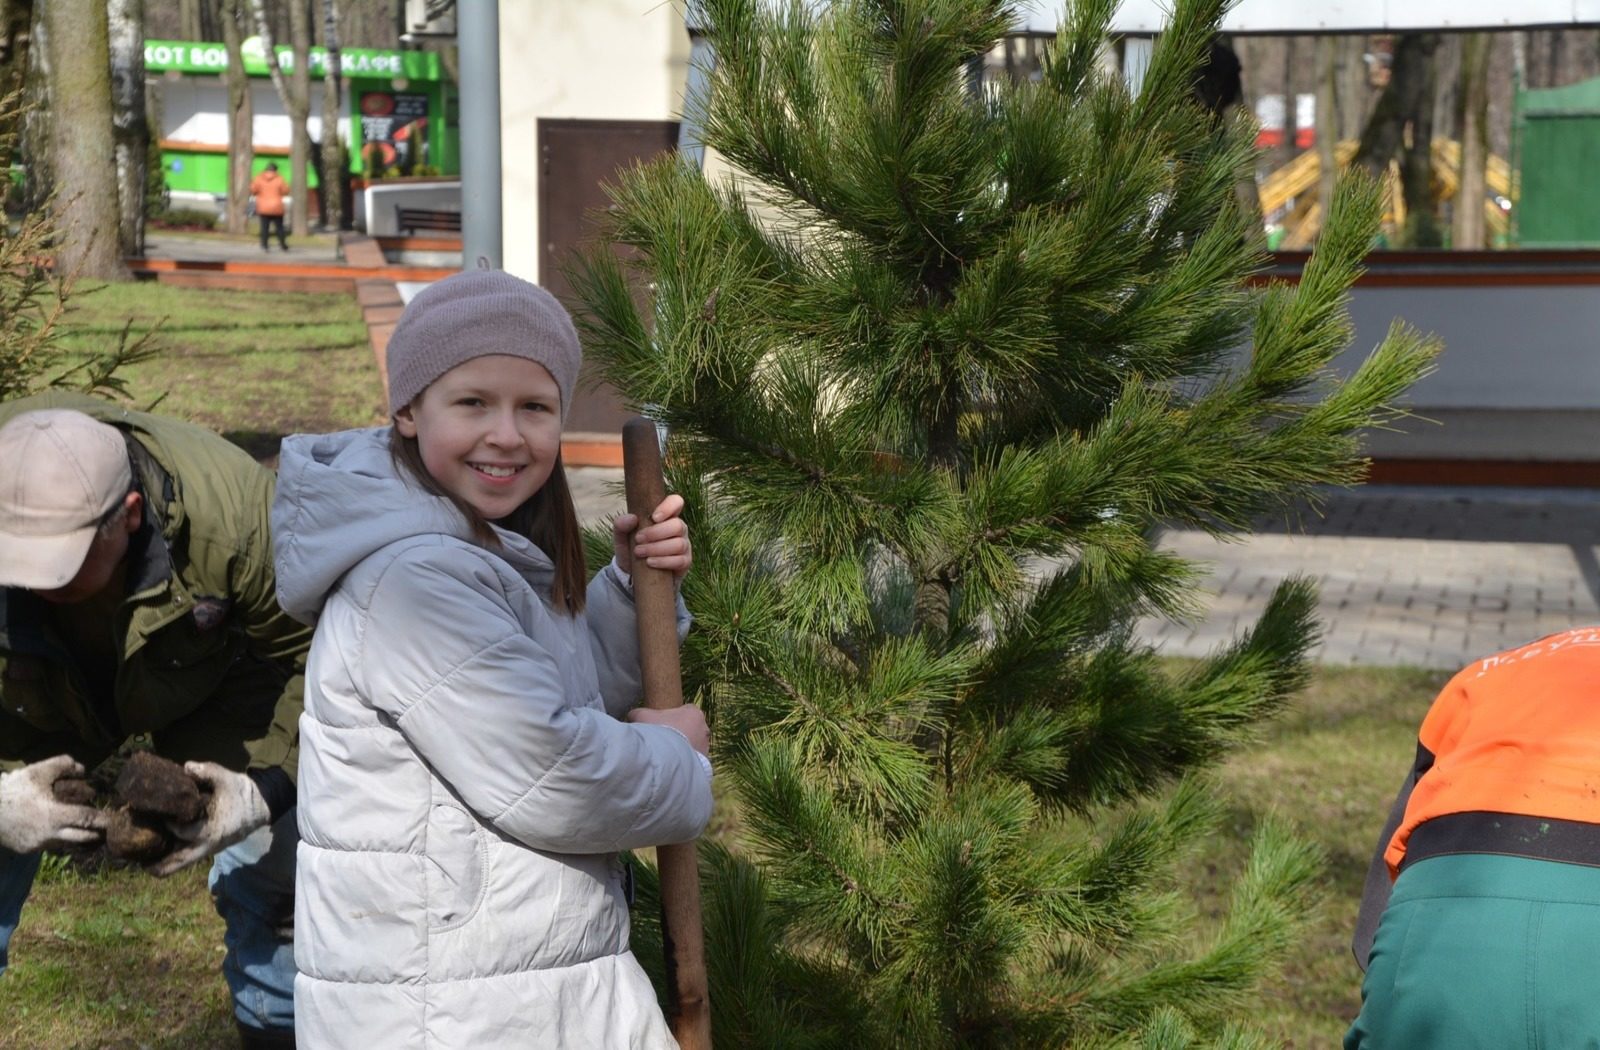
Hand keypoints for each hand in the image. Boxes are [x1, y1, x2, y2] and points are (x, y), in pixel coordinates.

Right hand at [0, 755, 105, 853]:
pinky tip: (66, 831)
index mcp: (55, 816)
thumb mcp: (38, 772)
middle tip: (110, 828)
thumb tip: (83, 769)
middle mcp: (49, 835)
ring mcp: (39, 845)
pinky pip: (51, 846)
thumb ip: (63, 765)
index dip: (104, 818)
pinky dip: (61, 839)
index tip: (116, 818)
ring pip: (67, 843)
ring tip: (91, 829)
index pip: (87, 819)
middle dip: (98, 833)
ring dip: (79, 837)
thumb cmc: (14, 790)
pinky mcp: (29, 849)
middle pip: (83, 838)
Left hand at [148, 762, 269, 876]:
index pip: (183, 832)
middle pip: (177, 863)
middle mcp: (206, 846)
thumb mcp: (227, 779)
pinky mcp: (206, 849)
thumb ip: (208, 772)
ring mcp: (206, 850)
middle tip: (137, 861)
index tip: (157, 816)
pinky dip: (171, 858)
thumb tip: (186, 766)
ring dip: (162, 863)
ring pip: (180, 864)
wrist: (259, 807)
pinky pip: (185, 858)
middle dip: (157, 865)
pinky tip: (156, 853)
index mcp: (211, 831)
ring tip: (140, 862)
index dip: (168, 825)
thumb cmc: (241, 794)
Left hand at [613, 494, 691, 580]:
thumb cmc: (631, 548)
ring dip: (657, 548)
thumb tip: (631, 518)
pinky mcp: (684, 562)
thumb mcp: (621, 537)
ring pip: (678, 544)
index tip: (654, 517)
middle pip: (678, 525)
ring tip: (639, 552)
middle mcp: (679, 528)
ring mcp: (684, 545)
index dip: (669, 507)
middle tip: (638, 539)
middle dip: (656, 533)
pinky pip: (680, 560)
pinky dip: (663, 561)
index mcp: (666, 516)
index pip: (676, 502)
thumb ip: (621, 525)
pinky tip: (650, 562)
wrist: (633, 573)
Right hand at [628, 705, 710, 756]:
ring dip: (682, 749)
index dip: (673, 716)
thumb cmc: (657, 732)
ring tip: (666, 756)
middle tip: (663, 741)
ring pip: (693, 745)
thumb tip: (632, 716)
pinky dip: (684, 762)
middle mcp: (704, 729)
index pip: (686, 710)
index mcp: (694, 713)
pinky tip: (671, 766)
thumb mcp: (641, 716)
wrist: (667, 759)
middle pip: (690, 728)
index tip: (662, 724)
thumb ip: (638, 713)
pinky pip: (693, 761)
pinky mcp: (704, 764)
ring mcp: (706, 747)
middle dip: (679, 733)